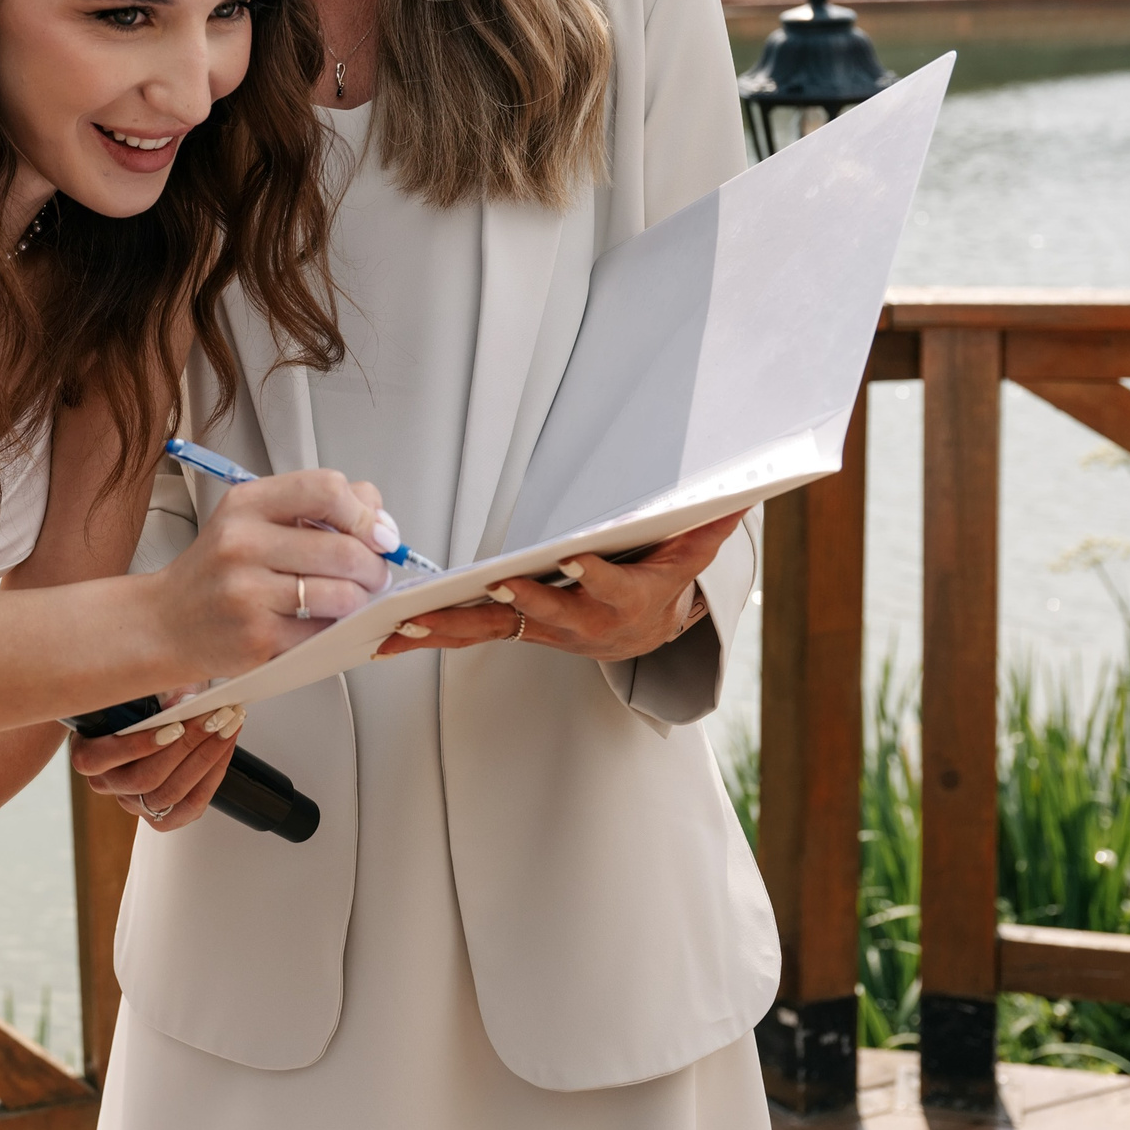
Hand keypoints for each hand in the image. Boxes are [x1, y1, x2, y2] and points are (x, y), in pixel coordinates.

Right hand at [69, 702, 242, 831]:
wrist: (150, 716)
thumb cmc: (139, 699)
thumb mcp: (140, 686)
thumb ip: (157, 692)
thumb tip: (182, 702)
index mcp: (88, 754)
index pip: (103, 759)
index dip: (139, 744)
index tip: (175, 724)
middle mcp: (107, 784)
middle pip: (145, 779)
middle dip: (187, 745)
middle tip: (216, 716)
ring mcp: (134, 803)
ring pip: (171, 794)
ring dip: (207, 758)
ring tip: (228, 725)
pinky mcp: (162, 816)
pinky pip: (191, 806)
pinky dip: (214, 774)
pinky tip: (226, 746)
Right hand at [140, 470, 389, 683]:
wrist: (166, 622)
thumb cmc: (218, 571)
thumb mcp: (252, 520)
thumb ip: (313, 509)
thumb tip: (380, 523)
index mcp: (246, 503)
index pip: (326, 489)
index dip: (365, 513)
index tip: (378, 533)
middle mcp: (243, 542)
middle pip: (345, 548)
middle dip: (375, 566)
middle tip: (374, 575)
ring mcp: (247, 591)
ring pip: (342, 594)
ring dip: (360, 600)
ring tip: (351, 599)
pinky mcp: (257, 635)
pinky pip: (324, 630)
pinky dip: (334, 628)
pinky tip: (319, 621)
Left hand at [378, 511, 745, 662]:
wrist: (644, 638)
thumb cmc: (662, 588)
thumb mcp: (690, 558)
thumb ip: (705, 528)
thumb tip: (741, 491)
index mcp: (620, 600)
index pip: (606, 586)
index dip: (591, 577)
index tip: (575, 563)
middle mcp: (577, 621)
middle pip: (541, 612)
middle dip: (517, 601)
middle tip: (491, 587)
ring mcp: (539, 629)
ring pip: (490, 628)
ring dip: (447, 628)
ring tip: (403, 626)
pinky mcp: (511, 629)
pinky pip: (467, 633)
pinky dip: (429, 635)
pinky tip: (388, 638)